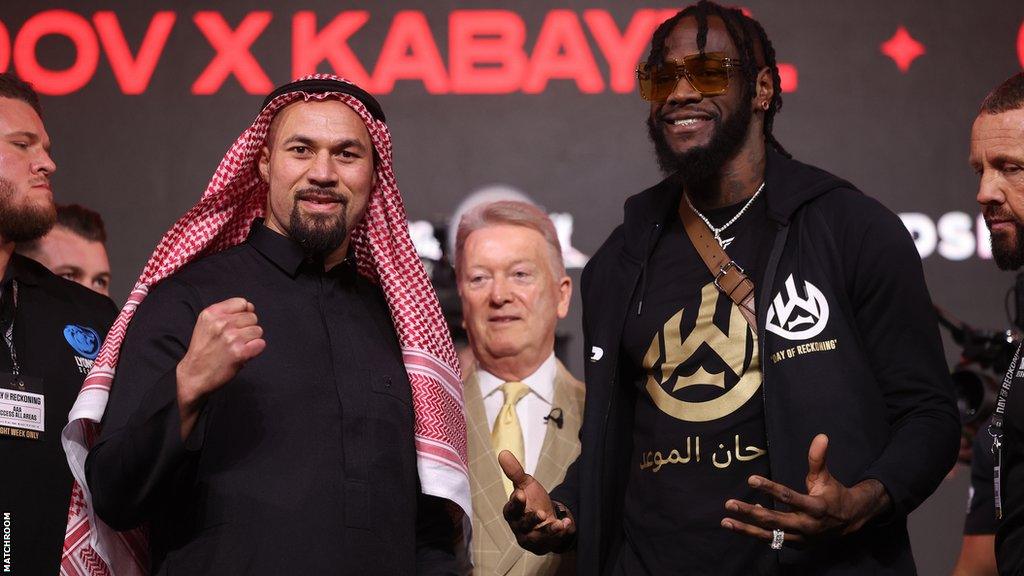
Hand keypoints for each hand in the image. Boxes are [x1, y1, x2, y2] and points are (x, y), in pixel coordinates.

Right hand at [176, 298, 265, 438]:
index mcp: (212, 313)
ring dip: (251, 340)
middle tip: (234, 339)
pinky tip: (243, 354)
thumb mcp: (206, 324)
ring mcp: (231, 337)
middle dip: (247, 328)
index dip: (244, 313)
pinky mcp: (240, 352)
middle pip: (252, 317)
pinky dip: (255, 350)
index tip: (237, 324)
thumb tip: (250, 307)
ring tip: (237, 347)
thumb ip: (226, 313)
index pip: (242, 302)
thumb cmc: (203, 350)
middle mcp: (221, 323)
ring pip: (258, 330)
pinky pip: (260, 344)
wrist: (194, 375)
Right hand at [499, 450, 575, 553]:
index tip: (521, 494)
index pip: (510, 509)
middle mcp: (518, 526)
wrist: (546, 517)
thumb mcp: (525, 485)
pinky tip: (565, 524)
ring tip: (556, 523)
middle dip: (531, 519)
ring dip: (546, 529)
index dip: (515, 503)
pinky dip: (558, 532)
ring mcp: (531, 537)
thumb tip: (502, 452)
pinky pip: (550, 539)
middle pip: (522, 524)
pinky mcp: (543, 543)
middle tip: (540, 513)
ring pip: (536, 535)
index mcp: (512, 512)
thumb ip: (515, 472)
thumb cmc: (531, 500)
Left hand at [721, 434, 890, 547]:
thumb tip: (820, 436)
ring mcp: (800, 538)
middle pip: (774, 519)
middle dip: (750, 512)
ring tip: (725, 522)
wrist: (848, 521)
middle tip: (729, 504)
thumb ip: (818, 459)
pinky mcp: (795, 544)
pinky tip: (742, 523)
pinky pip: (772, 539)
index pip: (788, 497)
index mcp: (815, 508)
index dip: (770, 488)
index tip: (751, 479)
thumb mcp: (825, 477)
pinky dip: (757, 532)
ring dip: (746, 529)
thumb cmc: (833, 494)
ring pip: (769, 535)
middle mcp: (806, 526)